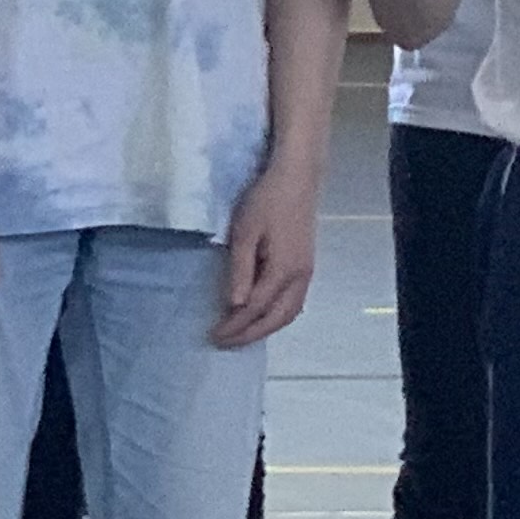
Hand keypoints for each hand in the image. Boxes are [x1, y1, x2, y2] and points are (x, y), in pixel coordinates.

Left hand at [213, 159, 320, 347]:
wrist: (297, 176)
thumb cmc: (266, 199)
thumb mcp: (245, 232)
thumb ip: (240, 270)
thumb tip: (235, 305)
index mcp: (284, 270)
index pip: (255, 308)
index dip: (234, 325)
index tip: (213, 335)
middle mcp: (300, 277)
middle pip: (277, 319)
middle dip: (251, 334)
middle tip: (225, 342)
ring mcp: (307, 271)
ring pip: (290, 313)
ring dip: (266, 327)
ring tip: (242, 333)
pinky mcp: (306, 264)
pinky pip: (294, 301)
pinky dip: (277, 314)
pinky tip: (263, 313)